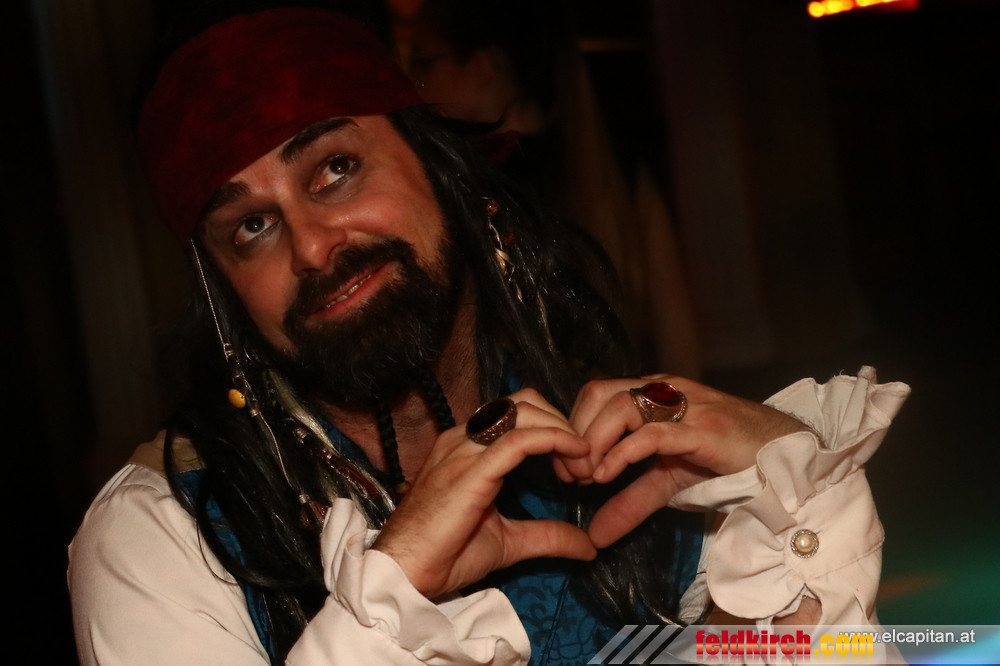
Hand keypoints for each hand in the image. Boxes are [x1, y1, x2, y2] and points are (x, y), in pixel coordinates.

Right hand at [371, 388, 596, 598]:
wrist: (405, 574)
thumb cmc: (445, 556)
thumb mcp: (509, 541)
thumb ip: (547, 535)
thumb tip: (588, 544)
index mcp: (466, 447)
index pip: (517, 412)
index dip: (554, 427)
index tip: (578, 461)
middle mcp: (463, 439)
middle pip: (524, 402)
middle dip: (562, 422)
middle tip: (586, 461)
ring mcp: (463, 450)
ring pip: (523, 412)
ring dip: (562, 430)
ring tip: (584, 463)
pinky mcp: (470, 470)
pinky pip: (519, 440)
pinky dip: (554, 439)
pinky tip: (575, 454)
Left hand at [567, 375, 808, 547]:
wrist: (788, 459)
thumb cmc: (727, 462)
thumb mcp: (668, 483)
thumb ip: (629, 503)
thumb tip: (593, 536)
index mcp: (653, 395)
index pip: (595, 393)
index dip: (572, 427)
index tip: (565, 467)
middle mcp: (665, 391)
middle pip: (599, 393)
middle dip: (576, 433)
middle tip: (570, 475)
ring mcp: (686, 406)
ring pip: (621, 406)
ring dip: (594, 442)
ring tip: (588, 478)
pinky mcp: (705, 428)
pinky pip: (654, 432)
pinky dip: (623, 453)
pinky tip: (607, 476)